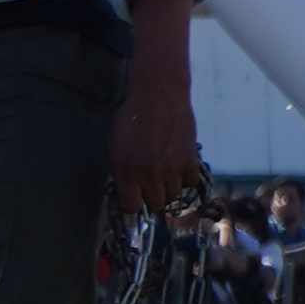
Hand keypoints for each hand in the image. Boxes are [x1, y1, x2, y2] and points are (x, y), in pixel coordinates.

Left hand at [109, 65, 201, 218]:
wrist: (158, 96)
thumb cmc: (132, 120)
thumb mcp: (114, 147)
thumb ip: (119, 173)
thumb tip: (127, 194)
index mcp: (127, 171)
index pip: (131, 207)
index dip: (132, 203)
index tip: (133, 196)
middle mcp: (150, 174)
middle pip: (155, 205)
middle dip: (151, 197)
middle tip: (150, 185)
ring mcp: (172, 168)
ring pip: (173, 196)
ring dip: (168, 188)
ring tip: (163, 172)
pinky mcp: (190, 160)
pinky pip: (190, 183)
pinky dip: (184, 178)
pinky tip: (177, 166)